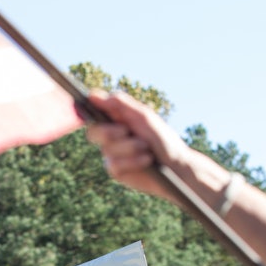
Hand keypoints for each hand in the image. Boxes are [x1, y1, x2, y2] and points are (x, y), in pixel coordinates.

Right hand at [86, 90, 226, 202]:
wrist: (175, 166)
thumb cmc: (163, 139)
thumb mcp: (144, 117)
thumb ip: (121, 105)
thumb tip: (94, 95)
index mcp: (118, 119)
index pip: (95, 111)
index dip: (90, 108)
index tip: (91, 105)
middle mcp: (112, 136)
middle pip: (93, 131)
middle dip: (108, 131)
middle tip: (125, 131)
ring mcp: (113, 154)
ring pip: (107, 149)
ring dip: (129, 147)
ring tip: (146, 148)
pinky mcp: (116, 170)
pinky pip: (114, 164)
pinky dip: (132, 161)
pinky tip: (146, 161)